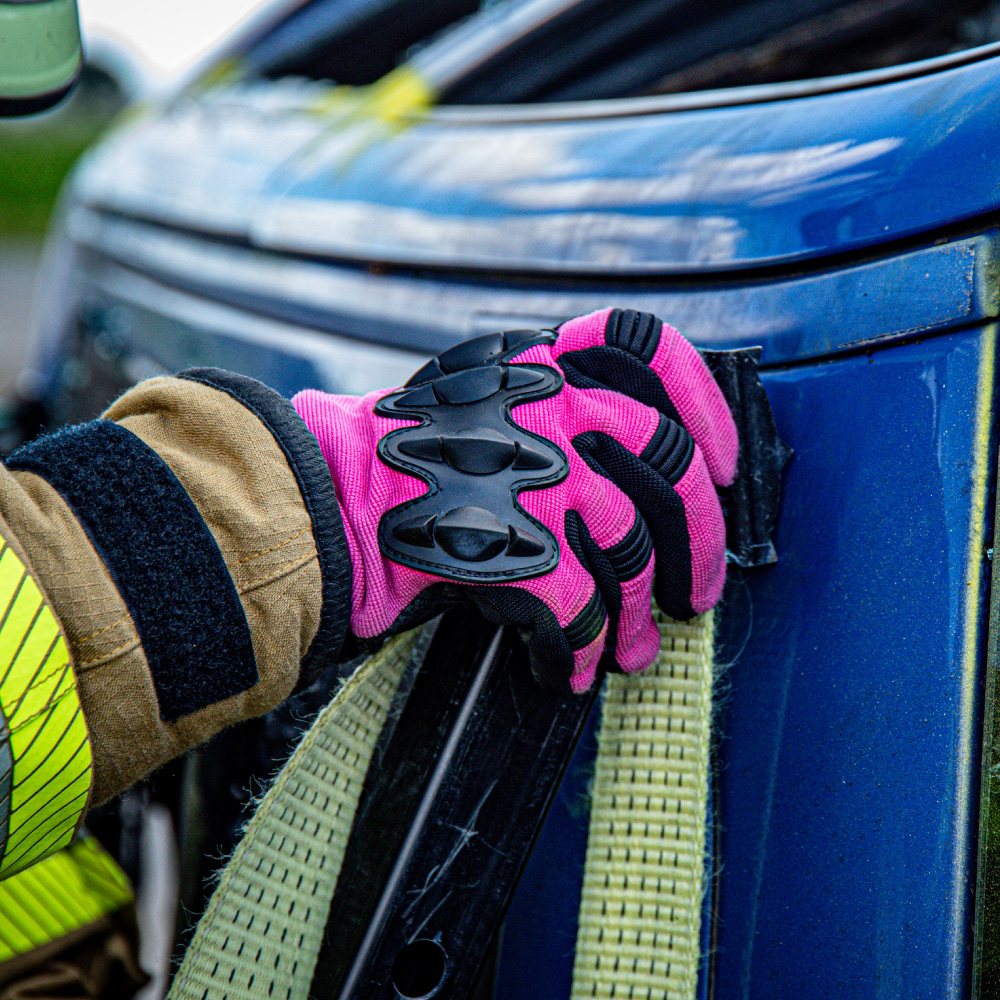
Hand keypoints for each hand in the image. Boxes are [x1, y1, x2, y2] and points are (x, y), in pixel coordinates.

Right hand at [293, 308, 736, 691]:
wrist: (328, 500)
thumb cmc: (399, 458)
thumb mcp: (473, 394)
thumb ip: (544, 399)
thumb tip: (618, 451)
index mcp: (541, 368)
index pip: (644, 345)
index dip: (703, 398)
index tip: (721, 457)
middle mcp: (548, 409)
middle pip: (672, 464)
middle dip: (702, 540)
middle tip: (700, 590)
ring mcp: (536, 476)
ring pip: (632, 552)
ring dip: (639, 616)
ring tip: (633, 650)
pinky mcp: (513, 546)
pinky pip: (577, 609)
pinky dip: (579, 649)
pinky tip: (570, 668)